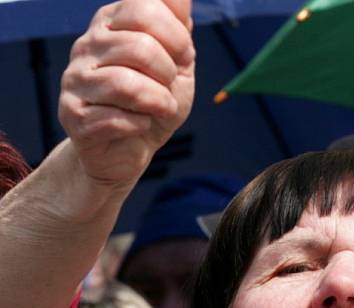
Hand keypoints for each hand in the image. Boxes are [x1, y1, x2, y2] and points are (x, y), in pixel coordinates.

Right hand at [58, 0, 193, 189]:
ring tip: (160, 108)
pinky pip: (116, 118)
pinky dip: (140, 124)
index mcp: (110, 23)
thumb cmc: (155, 101)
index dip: (176, 37)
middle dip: (168, 73)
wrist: (131, 149)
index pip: (144, 9)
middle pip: (139, 46)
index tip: (184, 57)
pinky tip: (139, 124)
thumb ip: (178, 26)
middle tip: (168, 87)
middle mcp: (86, 45)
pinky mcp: (71, 115)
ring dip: (158, 101)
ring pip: (126, 84)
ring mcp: (74, 79)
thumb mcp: (177, 62)